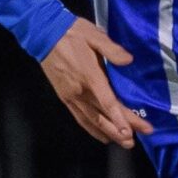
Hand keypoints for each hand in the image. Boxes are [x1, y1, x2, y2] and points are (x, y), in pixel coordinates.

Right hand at [40, 17, 152, 147]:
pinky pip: (79, 117)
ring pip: (91, 120)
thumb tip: (129, 60)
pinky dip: (92, 129)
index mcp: (90, 76)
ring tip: (123, 143)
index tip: (133, 131)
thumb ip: (112, 50)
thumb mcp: (95, 35)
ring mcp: (70, 96)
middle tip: (134, 142)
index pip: (108, 103)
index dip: (121, 119)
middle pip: (102, 116)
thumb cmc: (72, 33)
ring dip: (108, 133)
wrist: (43, 34)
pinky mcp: (64, 97)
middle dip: (120, 130)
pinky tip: (102, 135)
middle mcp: (80, 91)